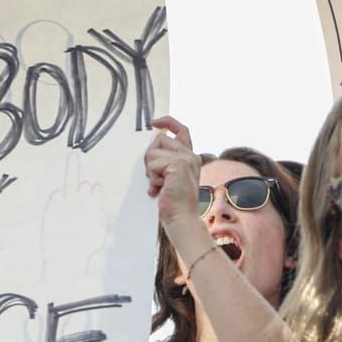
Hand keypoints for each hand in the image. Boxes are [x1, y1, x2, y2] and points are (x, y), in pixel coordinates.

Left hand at [143, 116, 201, 237]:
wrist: (181, 219)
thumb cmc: (174, 203)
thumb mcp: (169, 178)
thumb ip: (165, 162)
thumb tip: (151, 149)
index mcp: (190, 157)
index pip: (181, 130)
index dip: (168, 122)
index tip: (154, 122)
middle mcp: (191, 156)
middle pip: (159, 140)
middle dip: (150, 158)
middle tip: (156, 179)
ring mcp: (185, 159)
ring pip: (153, 152)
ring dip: (151, 171)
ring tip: (160, 186)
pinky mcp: (178, 165)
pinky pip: (153, 164)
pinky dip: (153, 178)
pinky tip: (161, 189)